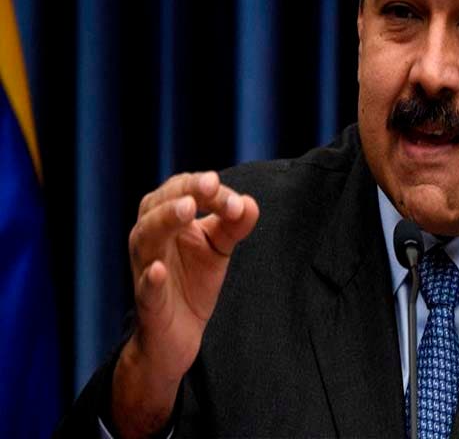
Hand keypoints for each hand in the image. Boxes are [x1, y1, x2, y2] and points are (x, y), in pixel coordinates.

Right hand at [111, 171, 258, 437]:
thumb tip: (250, 203)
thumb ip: (234, 225)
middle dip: (185, 191)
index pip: (182, 191)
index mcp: (165, 221)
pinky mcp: (149, 303)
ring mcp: (146, 270)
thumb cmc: (193, 281)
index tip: (236, 201)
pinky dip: (151, 277)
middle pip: (156, 204)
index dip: (208, 190)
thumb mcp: (218, 248)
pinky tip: (159, 269)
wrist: (177, 336)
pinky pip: (145, 288)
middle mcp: (150, 240)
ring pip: (145, 237)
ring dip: (166, 220)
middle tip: (211, 185)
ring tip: (187, 208)